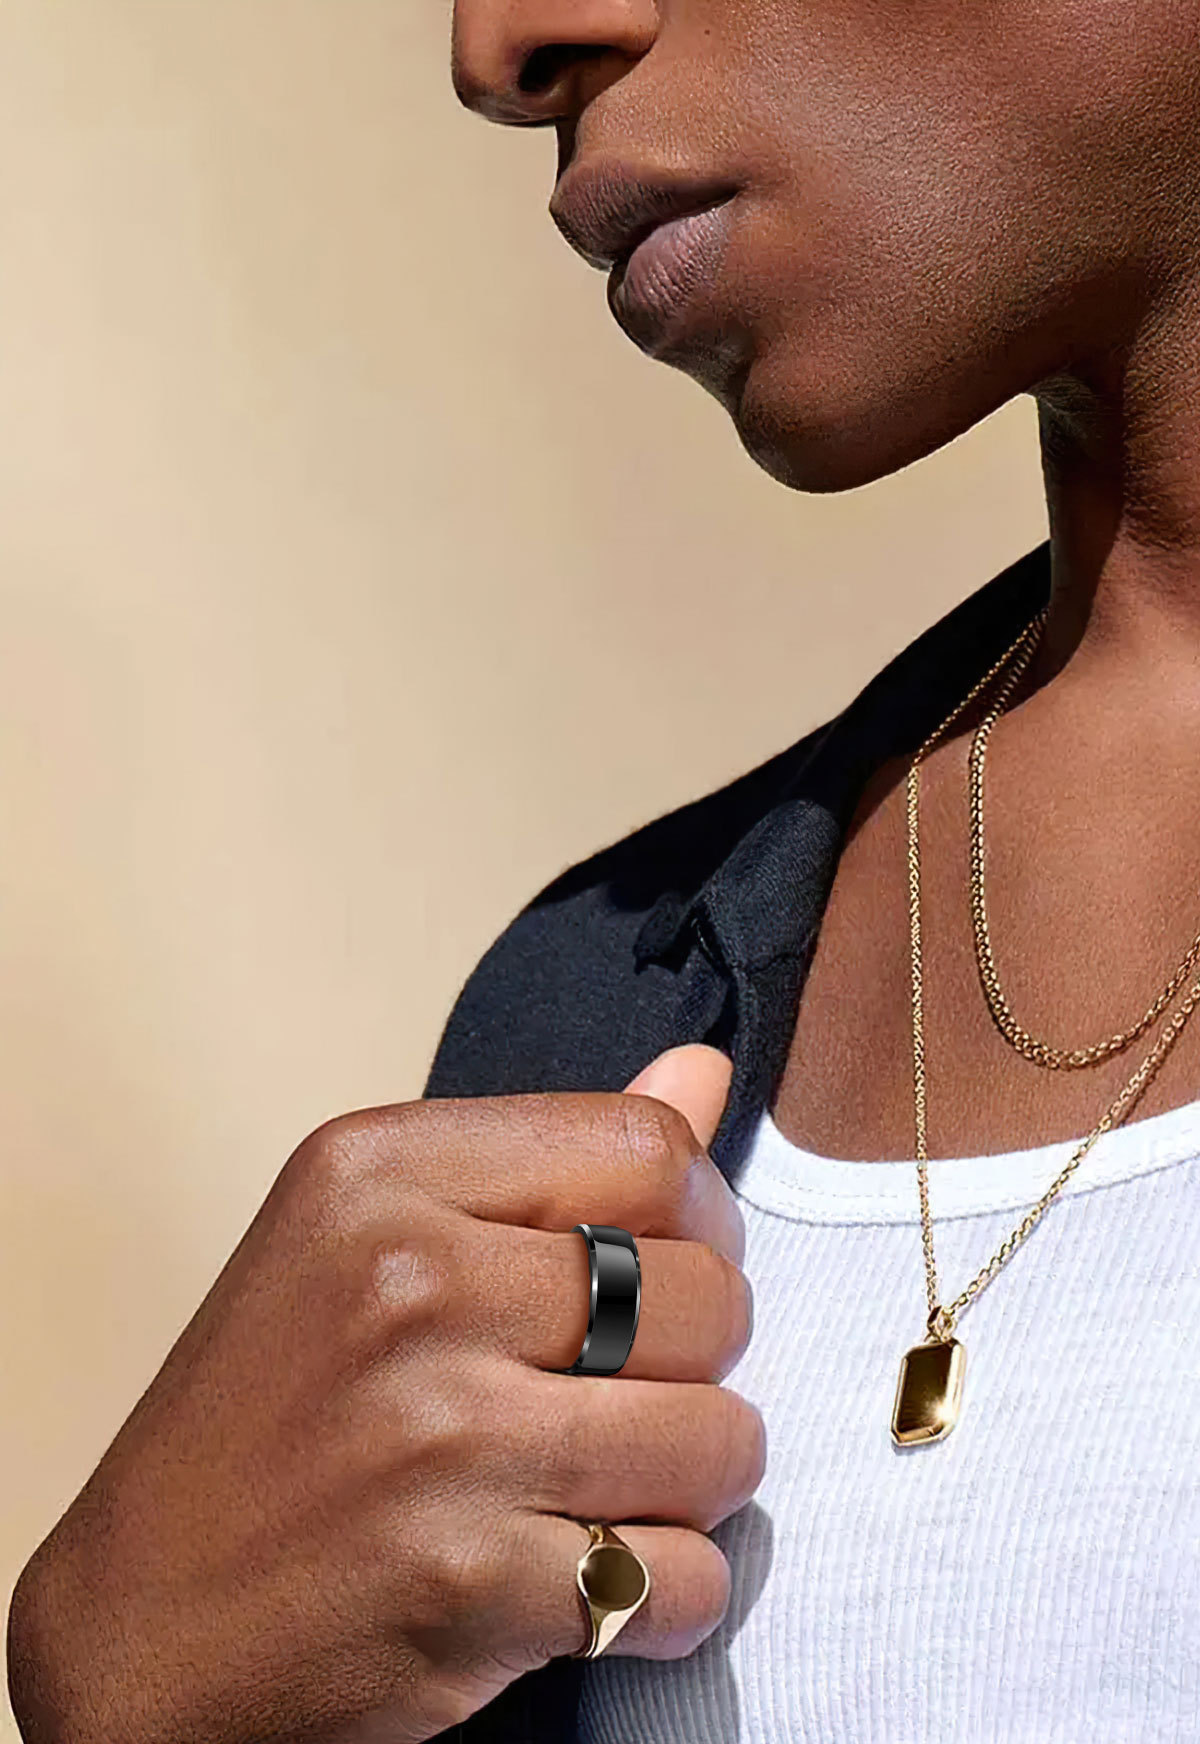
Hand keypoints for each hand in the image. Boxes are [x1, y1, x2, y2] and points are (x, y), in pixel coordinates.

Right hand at [6, 1044, 761, 1743]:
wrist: (144, 1628)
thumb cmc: (266, 1422)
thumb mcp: (366, 1235)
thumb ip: (549, 1156)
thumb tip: (705, 1073)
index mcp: (377, 1172)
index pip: (649, 1153)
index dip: (699, 1220)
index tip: (666, 1265)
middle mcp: (409, 1284)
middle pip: (705, 1295)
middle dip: (697, 1360)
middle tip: (625, 1390)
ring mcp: (440, 1436)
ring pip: (718, 1441)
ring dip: (692, 1482)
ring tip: (608, 1485)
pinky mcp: (467, 1580)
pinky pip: (679, 1579)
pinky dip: (664, 1594)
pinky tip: (587, 1576)